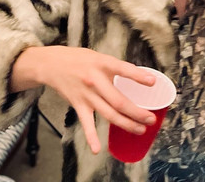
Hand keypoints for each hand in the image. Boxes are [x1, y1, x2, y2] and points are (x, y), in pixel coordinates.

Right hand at [11, 46, 156, 153]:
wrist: (52, 64)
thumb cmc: (79, 59)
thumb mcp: (99, 56)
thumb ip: (115, 67)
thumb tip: (137, 75)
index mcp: (102, 64)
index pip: (123, 69)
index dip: (138, 76)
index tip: (152, 82)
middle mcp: (95, 80)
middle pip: (118, 101)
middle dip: (137, 112)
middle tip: (151, 119)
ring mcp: (86, 95)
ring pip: (108, 114)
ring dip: (125, 124)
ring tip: (140, 130)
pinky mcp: (78, 105)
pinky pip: (86, 123)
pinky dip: (91, 137)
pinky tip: (97, 149)